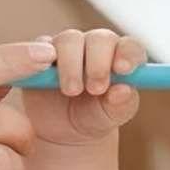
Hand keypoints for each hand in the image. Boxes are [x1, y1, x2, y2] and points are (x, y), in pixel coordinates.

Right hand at [20, 28, 145, 146]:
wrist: (62, 130)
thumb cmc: (94, 118)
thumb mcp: (110, 117)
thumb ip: (120, 105)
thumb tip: (123, 90)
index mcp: (120, 57)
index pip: (130, 47)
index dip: (127, 54)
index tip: (123, 70)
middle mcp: (96, 47)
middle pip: (100, 38)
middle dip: (99, 62)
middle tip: (96, 88)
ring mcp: (68, 47)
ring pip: (69, 39)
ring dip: (71, 65)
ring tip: (72, 91)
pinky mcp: (41, 53)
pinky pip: (40, 48)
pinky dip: (43, 60)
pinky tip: (46, 79)